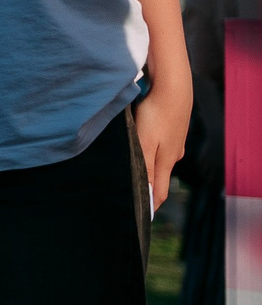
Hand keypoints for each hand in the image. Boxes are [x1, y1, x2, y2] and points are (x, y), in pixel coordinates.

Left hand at [137, 78, 188, 210]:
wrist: (172, 88)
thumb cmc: (156, 115)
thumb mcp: (145, 143)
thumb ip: (147, 169)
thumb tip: (149, 195)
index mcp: (166, 162)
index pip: (160, 192)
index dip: (151, 205)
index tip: (141, 216)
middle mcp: (173, 155)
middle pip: (159, 177)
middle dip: (147, 187)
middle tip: (130, 194)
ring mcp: (173, 142)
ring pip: (158, 160)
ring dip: (147, 168)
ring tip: (130, 172)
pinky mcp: (171, 130)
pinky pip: (159, 146)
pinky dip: (149, 150)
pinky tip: (141, 146)